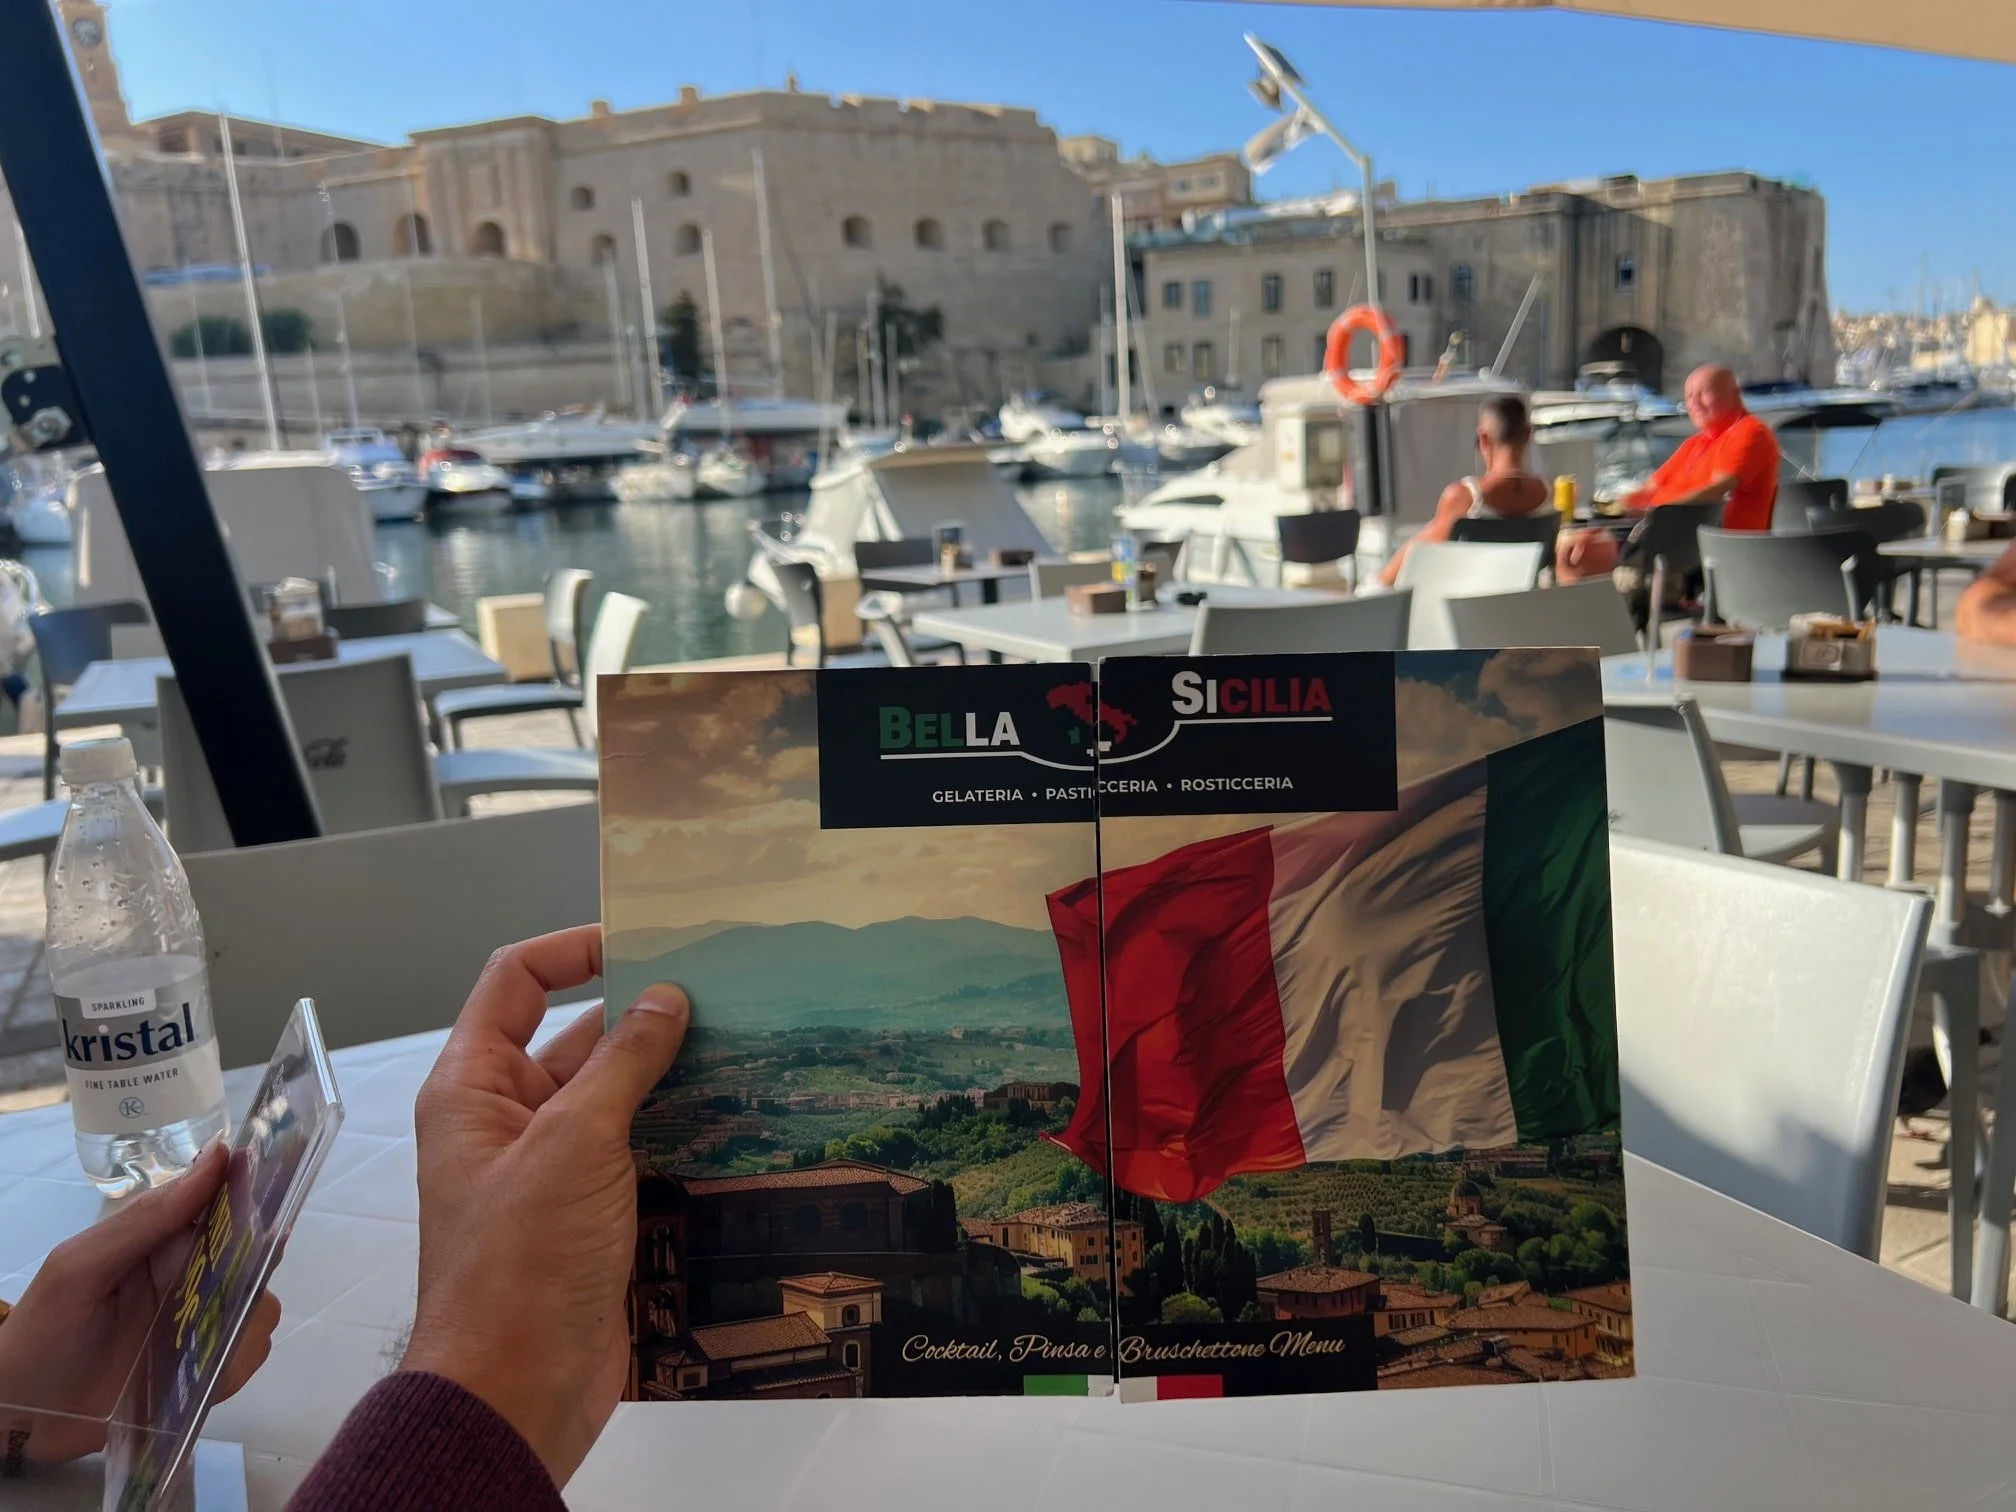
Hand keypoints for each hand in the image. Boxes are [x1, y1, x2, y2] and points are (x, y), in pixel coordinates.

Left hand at [0, 1142, 279, 1462]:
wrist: (20, 1416)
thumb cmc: (42, 1332)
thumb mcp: (81, 1266)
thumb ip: (148, 1216)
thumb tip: (219, 1154)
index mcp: (166, 1238)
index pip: (231, 1202)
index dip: (260, 1199)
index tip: (272, 1211)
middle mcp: (193, 1274)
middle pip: (259, 1259)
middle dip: (252, 1276)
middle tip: (214, 1299)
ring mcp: (202, 1323)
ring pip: (262, 1310)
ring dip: (240, 1328)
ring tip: (189, 1349)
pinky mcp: (205, 1370)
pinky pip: (248, 1357)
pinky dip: (233, 1367)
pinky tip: (193, 1378)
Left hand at [400, 925, 688, 1488]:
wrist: (516, 1390)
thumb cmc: (520, 1264)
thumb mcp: (575, 1143)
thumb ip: (623, 1061)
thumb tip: (666, 998)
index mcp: (474, 1086)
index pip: (516, 981)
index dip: (574, 948)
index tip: (645, 941)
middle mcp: (507, 1118)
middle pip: (575, 1035)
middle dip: (643, 1014)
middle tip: (723, 994)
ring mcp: (550, 1169)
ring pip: (615, 1096)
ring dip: (670, 1075)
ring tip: (744, 1048)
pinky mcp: (589, 1214)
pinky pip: (636, 1151)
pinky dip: (678, 1131)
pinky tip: (737, 1119)